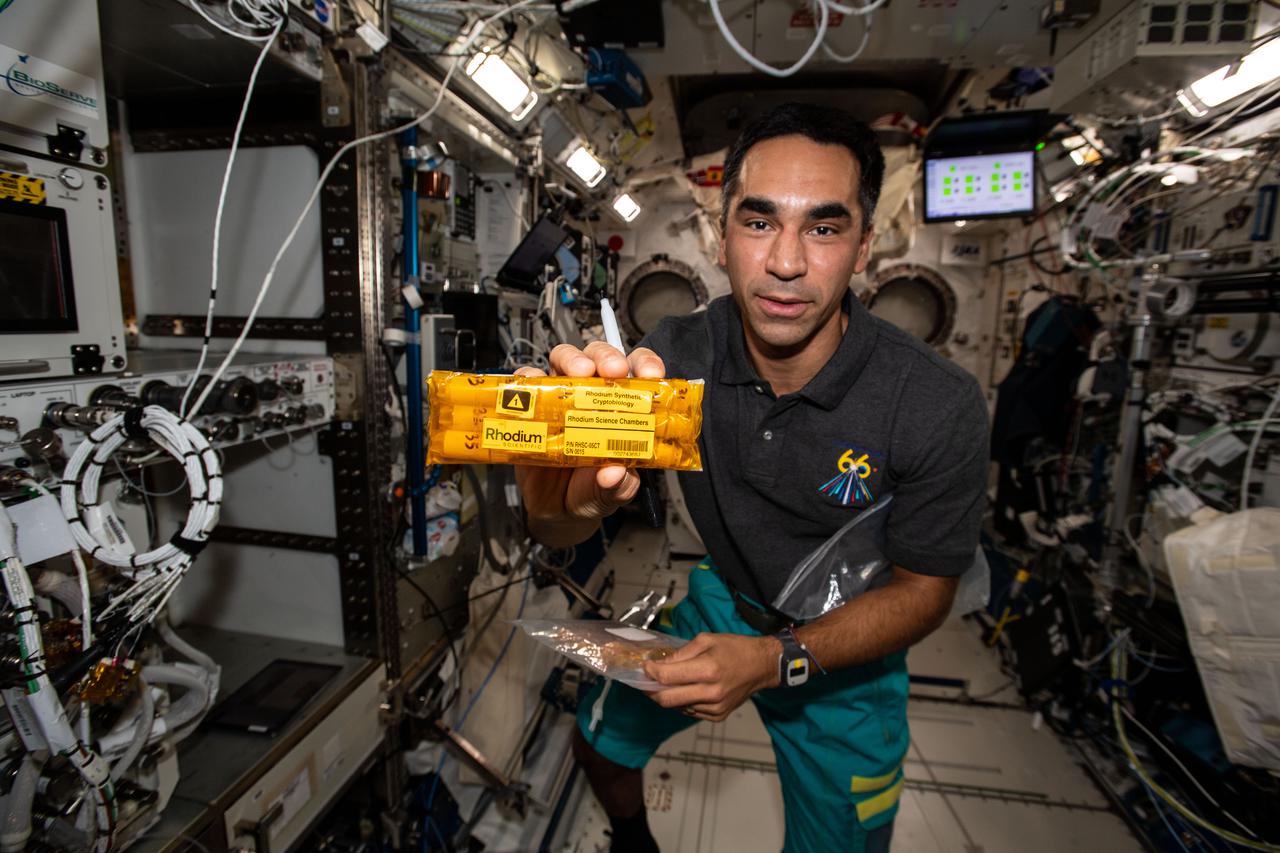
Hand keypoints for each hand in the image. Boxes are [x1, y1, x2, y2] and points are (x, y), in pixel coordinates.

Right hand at [515, 342, 664, 547]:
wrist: (557, 511)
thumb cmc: (593, 491)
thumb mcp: (612, 493)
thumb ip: (619, 486)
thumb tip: (614, 473)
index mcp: (624, 410)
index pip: (639, 374)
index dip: (646, 365)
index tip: (650, 372)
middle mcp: (594, 397)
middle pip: (601, 358)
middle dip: (608, 358)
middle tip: (613, 370)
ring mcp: (562, 397)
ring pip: (565, 359)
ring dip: (572, 359)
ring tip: (580, 372)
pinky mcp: (533, 405)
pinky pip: (527, 381)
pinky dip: (529, 377)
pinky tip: (536, 387)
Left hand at [644, 633, 782, 721]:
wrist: (762, 666)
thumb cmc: (735, 648)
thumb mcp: (706, 640)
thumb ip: (680, 653)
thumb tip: (659, 665)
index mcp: (708, 669)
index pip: (667, 677)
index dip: (650, 672)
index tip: (645, 667)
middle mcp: (711, 693)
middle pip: (667, 700)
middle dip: (651, 691)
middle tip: (646, 682)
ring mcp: (715, 707)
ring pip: (677, 707)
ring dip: (668, 696)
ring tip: (668, 683)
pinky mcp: (718, 716)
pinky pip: (690, 712)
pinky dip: (683, 702)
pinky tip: (688, 690)